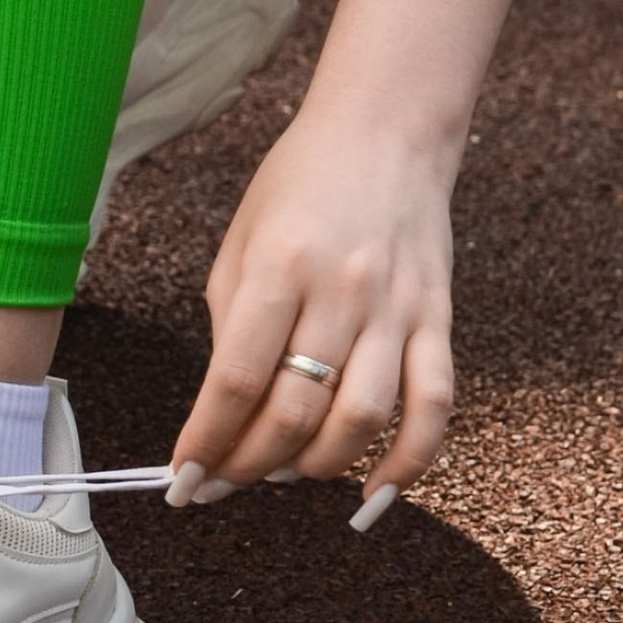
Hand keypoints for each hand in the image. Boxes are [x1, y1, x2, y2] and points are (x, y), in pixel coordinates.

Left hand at [165, 113, 455, 516]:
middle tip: (224, 481)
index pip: (236, 380)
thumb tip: (225, 413)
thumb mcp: (241, 241)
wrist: (387, 131)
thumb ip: (232, 325)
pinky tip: (374, 491)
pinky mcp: (439, 319)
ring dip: (315, 467)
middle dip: (249, 465)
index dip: (206, 442)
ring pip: (361, 420)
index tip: (183, 480)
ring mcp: (397, 308)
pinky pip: (434, 407)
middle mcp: (341, 291)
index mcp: (279, 266)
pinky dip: (407, 462)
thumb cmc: (300, 184)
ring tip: (283, 472)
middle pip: (295, 411)